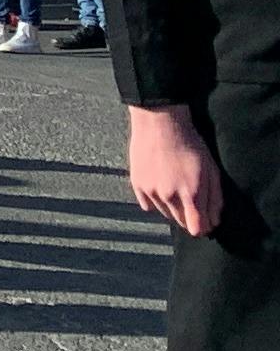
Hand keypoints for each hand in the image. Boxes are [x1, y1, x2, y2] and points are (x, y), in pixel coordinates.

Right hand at [130, 103, 229, 235]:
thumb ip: (214, 199)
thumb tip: (214, 221)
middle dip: (190, 216)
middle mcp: (169, 197)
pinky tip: (160, 185)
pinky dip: (155, 201)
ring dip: (173, 207)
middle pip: (181, 222)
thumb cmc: (190, 144)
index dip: (204, 227)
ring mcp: (151, 191)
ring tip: (176, 186)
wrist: (160, 122)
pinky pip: (147, 205)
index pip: (197, 228)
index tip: (207, 221)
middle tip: (192, 198)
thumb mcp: (211, 170)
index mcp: (191, 194)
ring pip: (165, 213)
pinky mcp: (137, 185)